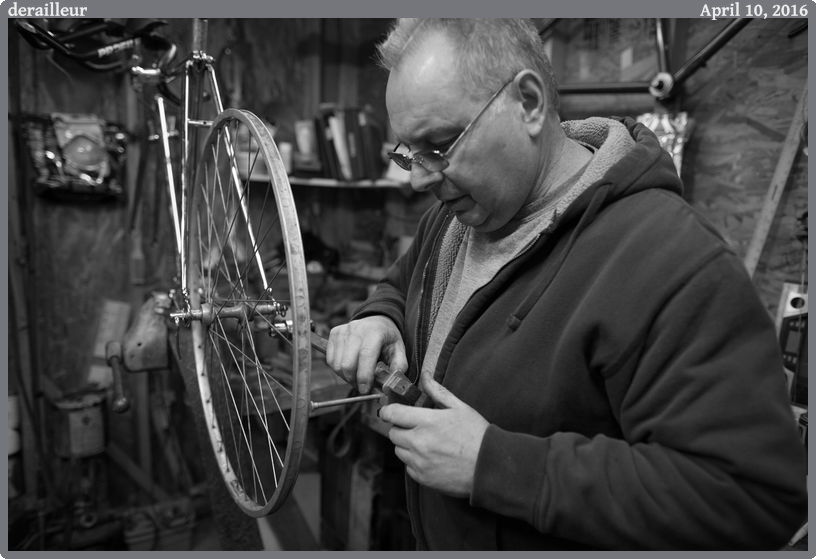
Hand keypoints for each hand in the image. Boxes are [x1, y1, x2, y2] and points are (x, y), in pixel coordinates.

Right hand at [326, 315, 407, 393]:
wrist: (376, 321)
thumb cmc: (387, 337)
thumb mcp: (399, 349)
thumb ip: (398, 366)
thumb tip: (390, 383)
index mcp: (375, 333)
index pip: (365, 356)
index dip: (364, 376)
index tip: (365, 390)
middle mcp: (356, 330)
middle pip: (347, 364)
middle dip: (354, 380)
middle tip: (362, 386)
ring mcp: (343, 331)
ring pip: (337, 364)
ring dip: (346, 377)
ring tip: (356, 376)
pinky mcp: (334, 334)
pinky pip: (330, 360)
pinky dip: (338, 370)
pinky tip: (349, 368)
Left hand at [379, 375, 488, 497]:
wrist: (489, 466)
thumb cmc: (476, 435)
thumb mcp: (459, 407)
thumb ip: (437, 391)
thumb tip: (425, 376)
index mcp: (427, 421)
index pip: (393, 414)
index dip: (388, 411)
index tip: (390, 411)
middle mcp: (419, 442)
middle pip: (393, 433)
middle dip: (400, 428)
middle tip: (415, 427)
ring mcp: (419, 462)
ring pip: (399, 451)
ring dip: (406, 445)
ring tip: (425, 443)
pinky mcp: (422, 478)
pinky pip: (408, 467)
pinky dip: (414, 462)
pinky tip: (431, 457)